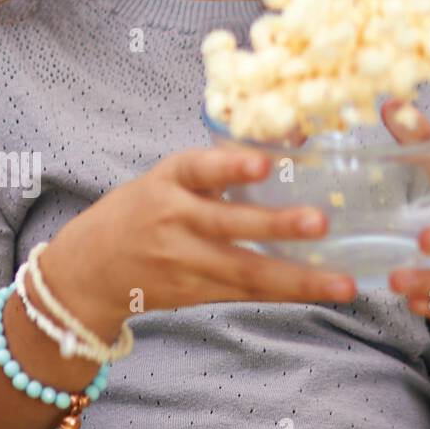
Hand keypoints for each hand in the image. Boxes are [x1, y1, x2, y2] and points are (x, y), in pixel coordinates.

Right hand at [43, 147, 357, 336]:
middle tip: (321, 222)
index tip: (264, 163)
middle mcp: (174, 221)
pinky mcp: (195, 293)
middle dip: (276, 226)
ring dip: (298, 279)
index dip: (231, 166)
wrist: (86, 271)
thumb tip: (298, 135)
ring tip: (343, 284)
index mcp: (169, 180)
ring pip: (245, 271)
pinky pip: (247, 293)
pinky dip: (286, 293)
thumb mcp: (172, 176)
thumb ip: (226, 161)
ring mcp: (183, 262)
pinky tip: (324, 292)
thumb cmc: (144, 208)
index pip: (198, 167)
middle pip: (227, 225)